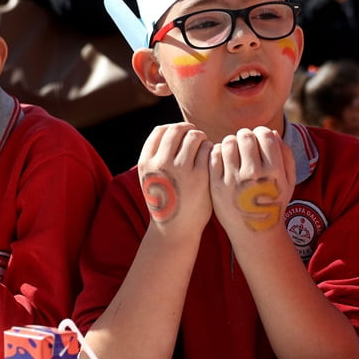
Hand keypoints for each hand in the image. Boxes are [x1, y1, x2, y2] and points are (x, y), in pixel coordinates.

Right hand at [137, 123, 213, 240]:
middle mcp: (161, 164)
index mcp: (147, 162)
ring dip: (202, 139)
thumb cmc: (167, 200)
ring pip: (194, 136)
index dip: (173, 129)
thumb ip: (158, 155)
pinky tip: (212, 159)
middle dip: (189, 131)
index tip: (181, 135)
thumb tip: (174, 129)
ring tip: (204, 148)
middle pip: (177, 130)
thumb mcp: (152, 178)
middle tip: (197, 138)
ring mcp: (180, 170)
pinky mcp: (200, 176)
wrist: (175, 229)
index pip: (160, 131)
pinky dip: (211, 150)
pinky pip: (208, 150)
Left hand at [208, 127, 294, 242]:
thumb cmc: (273, 203)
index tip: (259, 138)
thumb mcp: (288, 182)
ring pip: (228, 143)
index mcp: (273, 171)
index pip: (265, 135)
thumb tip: (271, 133)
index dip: (261, 133)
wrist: (254, 232)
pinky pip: (214, 155)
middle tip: (244, 143)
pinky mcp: (216, 185)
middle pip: (245, 136)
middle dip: (245, 136)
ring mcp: (232, 180)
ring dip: (231, 143)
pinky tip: (224, 159)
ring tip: (234, 151)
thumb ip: (285, 155)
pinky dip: (218, 152)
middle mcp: (253, 174)